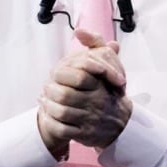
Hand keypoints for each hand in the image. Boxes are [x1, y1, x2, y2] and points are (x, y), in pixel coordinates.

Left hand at [37, 29, 132, 153]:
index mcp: (100, 85)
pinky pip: (64, 130)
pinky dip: (53, 123)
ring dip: (49, 107)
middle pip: (66, 96)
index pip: (78, 77)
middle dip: (51, 92)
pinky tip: (48, 116)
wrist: (122, 124)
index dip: (61, 75)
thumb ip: (96, 43)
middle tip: (45, 88)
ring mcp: (91, 120)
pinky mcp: (86, 135)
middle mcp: (97, 102)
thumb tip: (79, 31)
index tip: (54, 73)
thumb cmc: (110, 90)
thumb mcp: (109, 63)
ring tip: (43, 101)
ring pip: (63, 113)